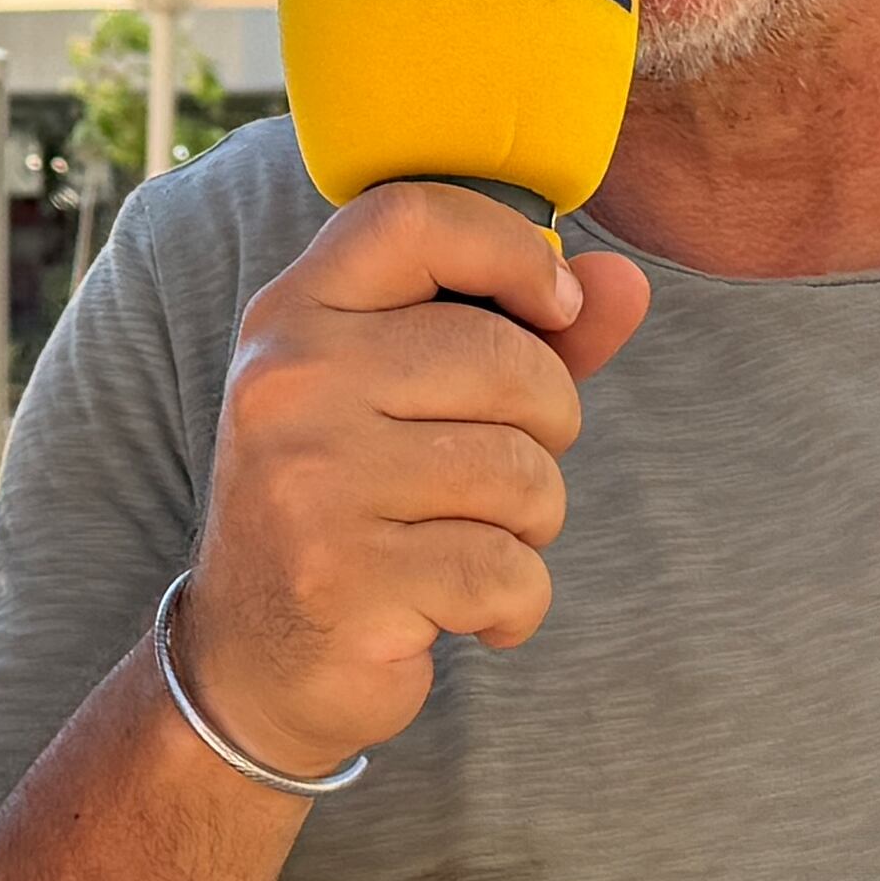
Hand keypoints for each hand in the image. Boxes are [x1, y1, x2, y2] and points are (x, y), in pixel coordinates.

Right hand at [171, 182, 647, 784]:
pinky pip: (507, 573)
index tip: (553, 310)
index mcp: (292, 315)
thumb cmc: (351, 504)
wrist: (253, 662)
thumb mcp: (412, 401)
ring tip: (472, 543)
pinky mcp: (343, 579)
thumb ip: (520, 333)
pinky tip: (464, 613)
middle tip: (504, 472)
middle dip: (549, 424)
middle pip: (506, 360)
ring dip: (532, 525)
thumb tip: (626, 281)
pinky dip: (514, 605)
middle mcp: (287, 383)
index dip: (513, 252)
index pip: (414, 217)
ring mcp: (307, 481)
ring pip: (521, 474)